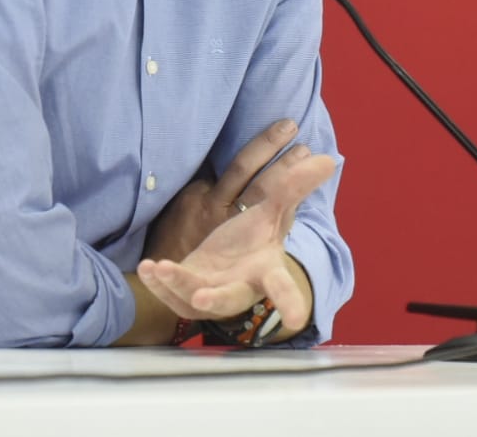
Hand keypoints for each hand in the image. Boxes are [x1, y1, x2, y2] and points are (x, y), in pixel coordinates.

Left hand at [137, 143, 334, 333]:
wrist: (224, 268)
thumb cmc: (251, 243)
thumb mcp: (272, 213)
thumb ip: (294, 188)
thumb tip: (328, 158)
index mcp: (264, 272)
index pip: (280, 288)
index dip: (289, 302)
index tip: (296, 318)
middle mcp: (236, 289)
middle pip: (231, 299)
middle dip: (218, 299)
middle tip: (204, 298)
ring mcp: (208, 295)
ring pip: (192, 296)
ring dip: (176, 284)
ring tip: (161, 268)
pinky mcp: (184, 294)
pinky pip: (168, 292)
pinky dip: (157, 280)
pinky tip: (148, 267)